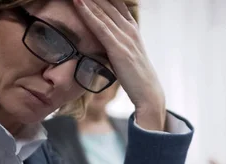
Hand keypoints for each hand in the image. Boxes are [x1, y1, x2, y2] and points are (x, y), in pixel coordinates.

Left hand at [75, 0, 165, 130]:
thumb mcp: (128, 55)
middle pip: (108, 3)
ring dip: (88, 0)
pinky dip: (87, 13)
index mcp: (133, 29)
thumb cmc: (136, 77)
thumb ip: (117, 44)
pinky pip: (99, 26)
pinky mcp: (118, 48)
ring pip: (102, 11)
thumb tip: (103, 43)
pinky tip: (77, 3)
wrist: (148, 93)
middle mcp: (130, 29)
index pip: (117, 4)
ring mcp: (125, 38)